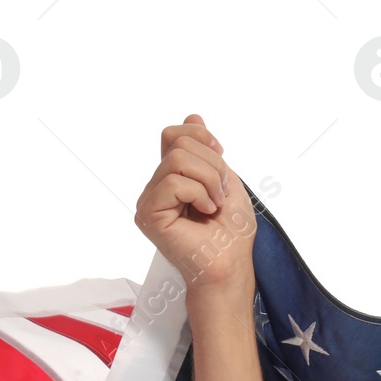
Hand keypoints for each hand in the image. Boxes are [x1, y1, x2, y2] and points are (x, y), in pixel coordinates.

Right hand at [133, 113, 255, 293]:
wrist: (231, 265)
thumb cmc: (232, 232)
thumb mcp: (227, 179)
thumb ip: (208, 150)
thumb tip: (192, 115)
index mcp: (174, 177)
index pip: (173, 135)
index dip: (201, 136)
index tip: (221, 157)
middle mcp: (157, 186)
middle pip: (178, 142)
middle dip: (213, 164)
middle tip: (222, 194)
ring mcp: (150, 200)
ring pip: (177, 160)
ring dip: (210, 180)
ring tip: (215, 205)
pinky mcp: (147, 214)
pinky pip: (173, 182)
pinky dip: (199, 194)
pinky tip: (205, 213)